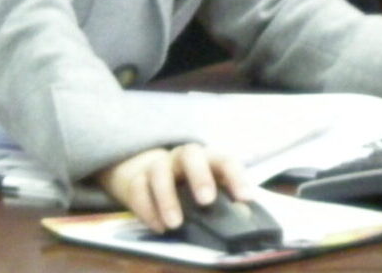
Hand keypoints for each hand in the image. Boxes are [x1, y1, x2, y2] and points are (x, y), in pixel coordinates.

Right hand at [94, 142, 248, 233]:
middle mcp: (182, 157)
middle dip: (200, 176)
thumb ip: (224, 196)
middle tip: (207, 201)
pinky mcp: (136, 180)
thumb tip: (243, 212)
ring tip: (175, 224)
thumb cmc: (188, 182)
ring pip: (159, 172)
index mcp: (206, 157)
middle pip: (191, 154)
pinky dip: (147, 210)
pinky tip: (158, 227)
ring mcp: (158, 166)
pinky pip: (138, 190)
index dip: (236, 177)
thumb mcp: (209, 185)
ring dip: (167, 198)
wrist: (149, 172)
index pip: (224, 160)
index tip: (245, 198)